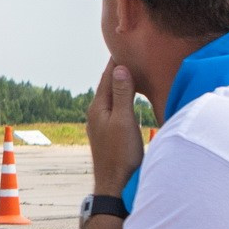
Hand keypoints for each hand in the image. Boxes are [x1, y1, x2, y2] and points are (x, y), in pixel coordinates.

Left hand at [86, 60, 143, 194]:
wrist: (115, 186)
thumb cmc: (121, 155)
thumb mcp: (123, 121)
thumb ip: (122, 95)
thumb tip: (119, 68)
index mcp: (98, 107)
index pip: (108, 76)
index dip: (118, 59)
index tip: (125, 43)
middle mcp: (96, 113)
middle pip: (109, 84)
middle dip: (119, 68)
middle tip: (131, 50)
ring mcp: (101, 124)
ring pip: (112, 95)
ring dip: (122, 82)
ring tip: (132, 68)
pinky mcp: (108, 133)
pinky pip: (116, 106)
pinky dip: (124, 95)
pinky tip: (130, 97)